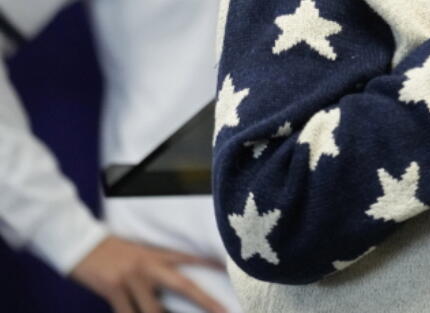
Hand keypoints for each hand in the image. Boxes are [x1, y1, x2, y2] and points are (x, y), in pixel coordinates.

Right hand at [69, 235, 226, 312]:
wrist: (79, 242)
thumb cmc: (109, 250)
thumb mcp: (137, 253)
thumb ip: (154, 266)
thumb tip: (168, 291)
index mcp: (157, 254)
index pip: (191, 259)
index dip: (212, 265)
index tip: (232, 271)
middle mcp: (149, 265)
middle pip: (184, 285)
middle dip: (206, 301)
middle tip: (224, 311)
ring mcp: (132, 278)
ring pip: (154, 309)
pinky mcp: (113, 288)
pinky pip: (126, 312)